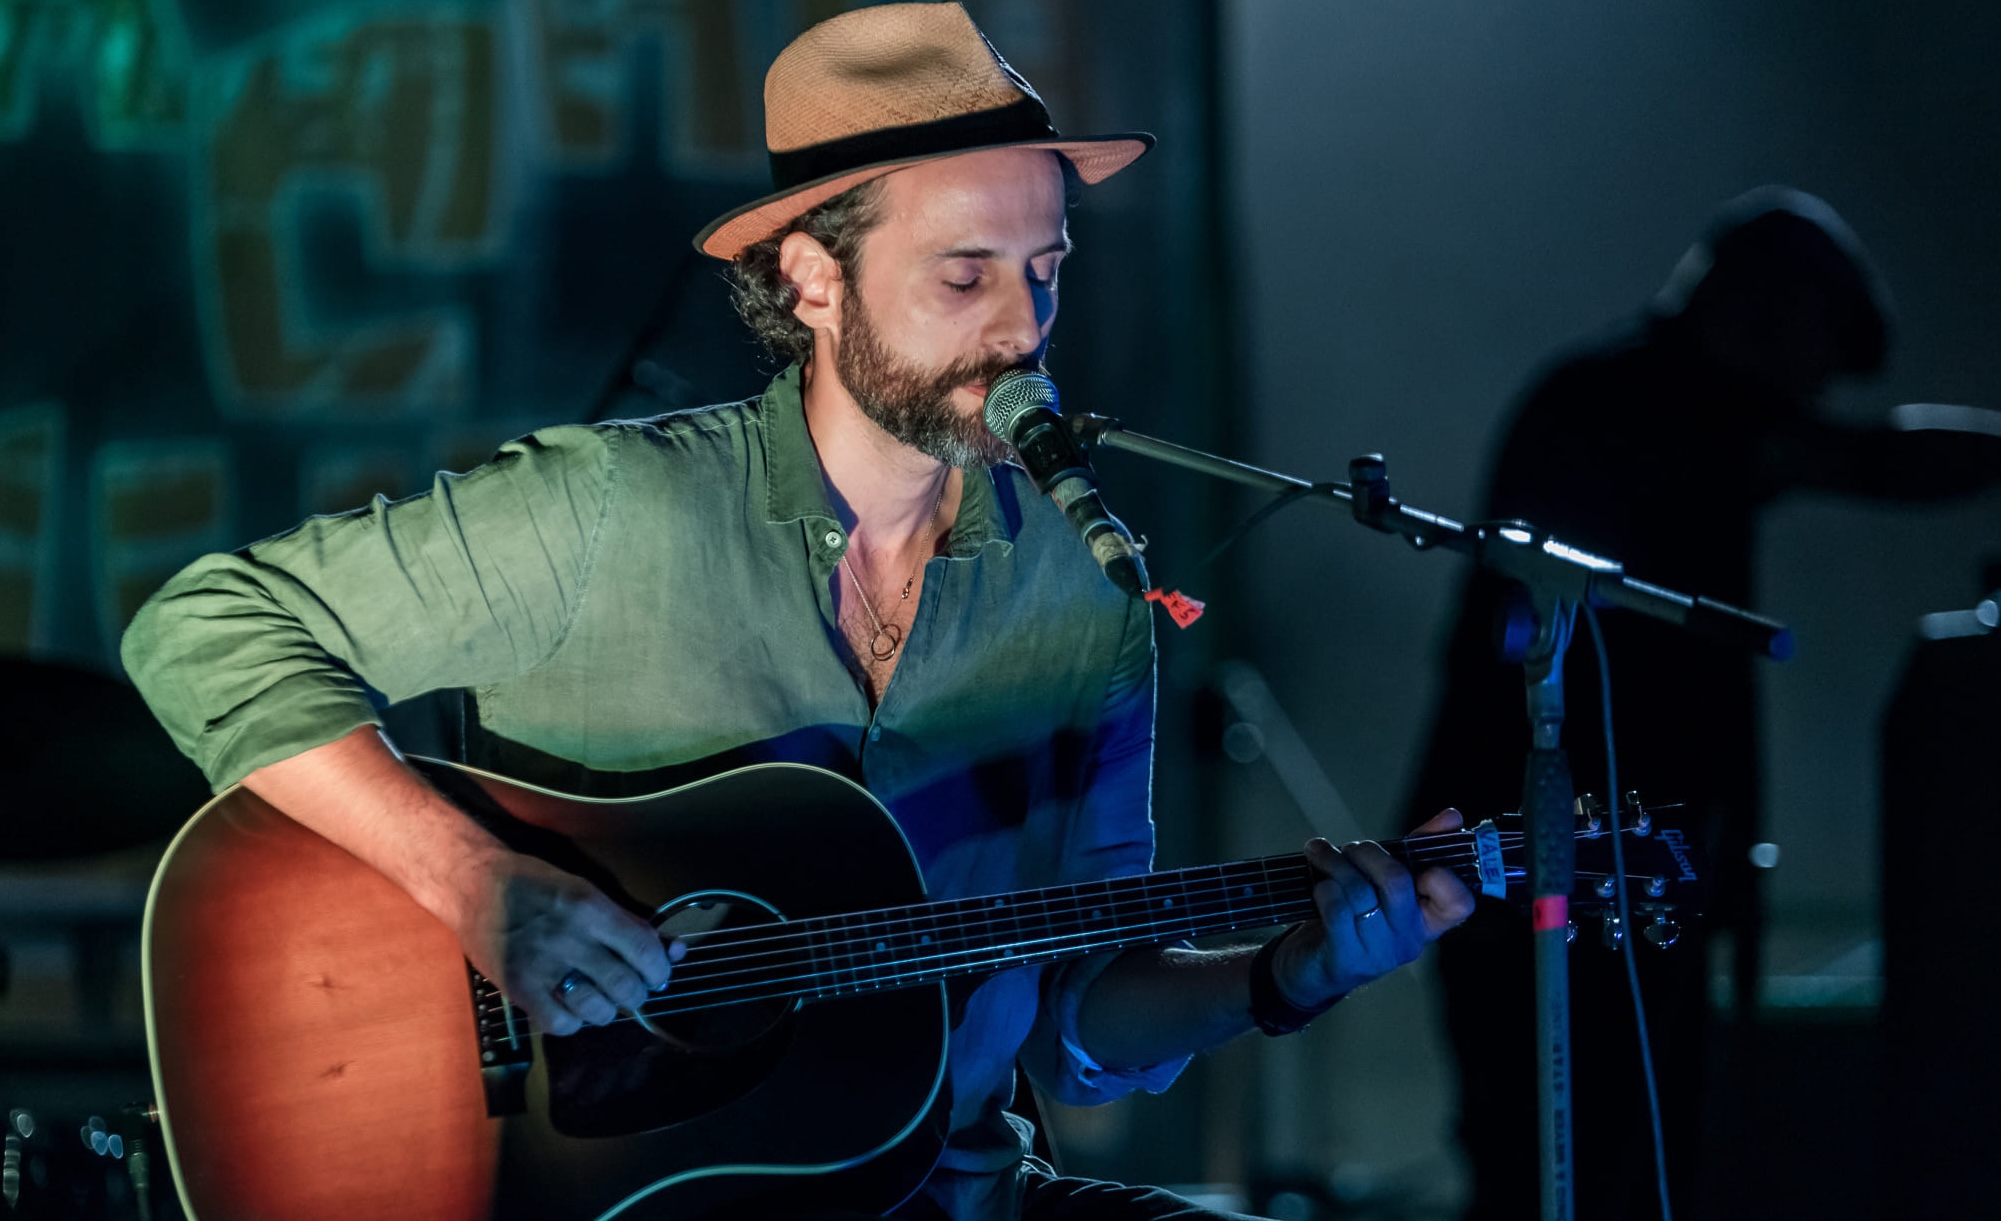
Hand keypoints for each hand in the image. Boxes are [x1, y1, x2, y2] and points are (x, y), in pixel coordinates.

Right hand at [449, 848, 679, 1036]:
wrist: (475, 886)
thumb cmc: (536, 885)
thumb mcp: (587, 891)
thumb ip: (630, 923)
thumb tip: (675, 949)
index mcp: (591, 909)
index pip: (643, 950)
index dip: (659, 970)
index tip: (658, 976)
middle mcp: (569, 938)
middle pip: (624, 985)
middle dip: (636, 994)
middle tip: (630, 990)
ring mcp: (541, 966)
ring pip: (596, 1009)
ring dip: (607, 1010)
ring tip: (601, 999)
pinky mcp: (518, 988)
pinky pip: (560, 1024)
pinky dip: (573, 1022)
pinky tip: (571, 1007)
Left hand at [1271, 808, 1477, 1009]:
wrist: (1311, 967)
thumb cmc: (1352, 917)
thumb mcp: (1383, 883)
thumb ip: (1417, 850)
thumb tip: (1453, 816)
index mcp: (1427, 921)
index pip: (1459, 903)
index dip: (1444, 877)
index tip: (1422, 863)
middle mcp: (1408, 940)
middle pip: (1396, 881)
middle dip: (1366, 853)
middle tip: (1350, 850)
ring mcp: (1378, 954)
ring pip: (1359, 891)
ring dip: (1334, 863)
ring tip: (1321, 855)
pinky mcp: (1346, 959)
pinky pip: (1337, 911)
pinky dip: (1324, 888)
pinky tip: (1317, 884)